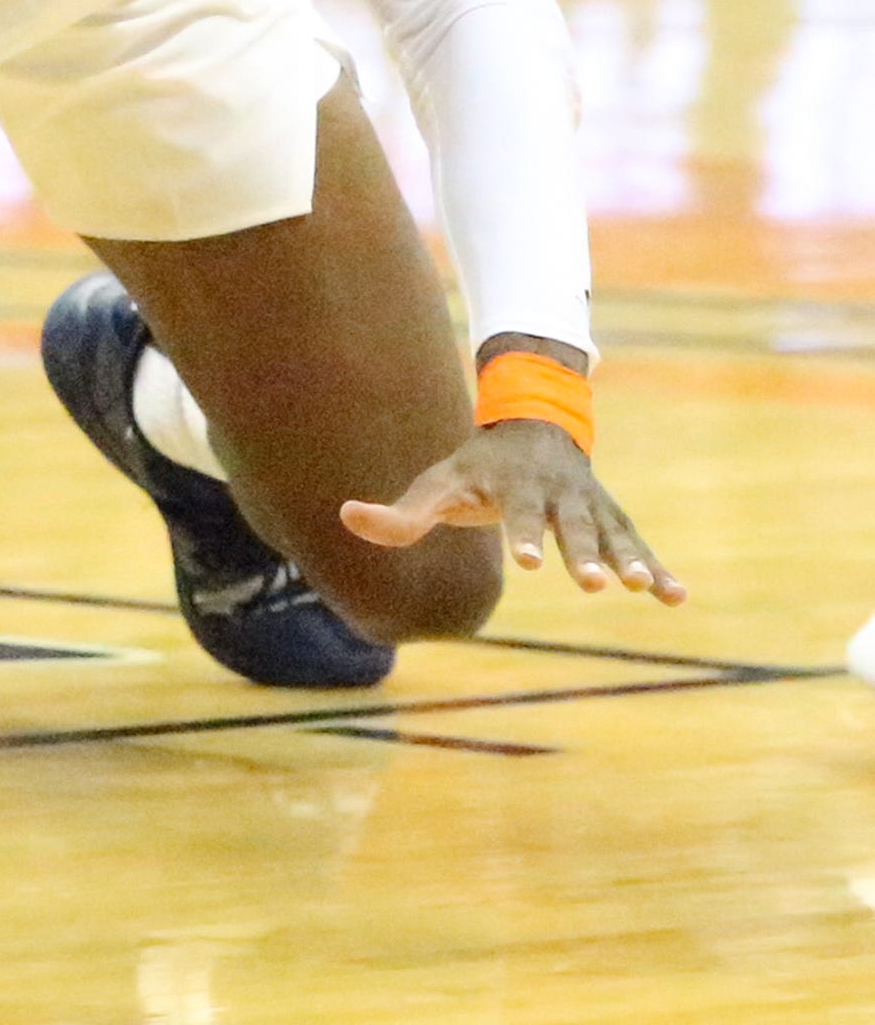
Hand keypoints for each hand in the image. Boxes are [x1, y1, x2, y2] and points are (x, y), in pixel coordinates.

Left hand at [340, 422, 684, 601]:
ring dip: (631, 560)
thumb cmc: (476, 467)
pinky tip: (679, 598)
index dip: (522, 536)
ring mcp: (590, 506)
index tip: (528, 563)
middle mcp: (557, 494)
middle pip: (572, 526)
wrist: (533, 426)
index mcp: (514, 485)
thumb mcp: (436, 483)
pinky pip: (639, 544)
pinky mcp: (612, 520)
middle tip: (594, 584)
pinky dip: (661, 569)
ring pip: (614, 534)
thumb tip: (346, 517)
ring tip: (650, 588)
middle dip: (583, 553)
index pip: (516, 514)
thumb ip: (399, 512)